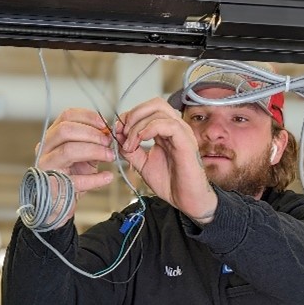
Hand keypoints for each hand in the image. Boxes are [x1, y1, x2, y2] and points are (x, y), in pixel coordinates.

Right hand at [36, 108, 115, 222]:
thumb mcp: (82, 155)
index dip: (88, 117)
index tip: (104, 124)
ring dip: (94, 151)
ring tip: (110, 156)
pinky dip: (96, 179)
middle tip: (108, 142)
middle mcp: (45, 149)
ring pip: (68, 150)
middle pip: (65, 130)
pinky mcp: (53, 186)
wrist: (59, 204)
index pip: (66, 117)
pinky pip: (77, 180)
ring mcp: (46, 167)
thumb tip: (109, 131)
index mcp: (52, 137)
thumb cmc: (71, 177)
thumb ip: (92, 142)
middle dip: (92, 134)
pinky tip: (107, 177)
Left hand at [116, 98, 217, 222]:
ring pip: (159, 110)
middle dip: (133, 115)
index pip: (148, 110)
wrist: (186, 200)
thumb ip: (131, 150)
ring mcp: (182, 133)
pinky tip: (140, 142)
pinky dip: (149, 129)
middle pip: (154, 104)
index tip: (117, 131)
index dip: (130, 116)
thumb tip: (118, 136)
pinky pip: (167, 124)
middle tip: (123, 133)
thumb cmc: (171, 183)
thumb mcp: (143, 164)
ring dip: (138, 124)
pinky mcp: (186, 142)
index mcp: (166, 132)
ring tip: (130, 144)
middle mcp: (175, 129)